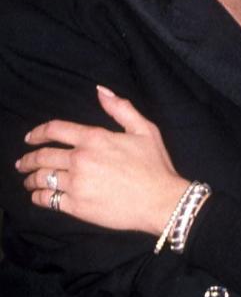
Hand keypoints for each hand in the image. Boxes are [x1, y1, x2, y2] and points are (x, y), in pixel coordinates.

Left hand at [15, 86, 186, 235]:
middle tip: (23, 163)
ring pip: (41, 178)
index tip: (30, 138)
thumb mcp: (145, 130)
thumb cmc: (155, 166)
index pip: (55, 130)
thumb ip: (121, 108)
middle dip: (28, 159)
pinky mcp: (76, 206)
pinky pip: (47, 200)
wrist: (161, 201)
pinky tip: (40, 196)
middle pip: (42, 156)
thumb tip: (100, 90)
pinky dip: (38, 197)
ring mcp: (76, 184)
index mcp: (95, 139)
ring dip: (31, 179)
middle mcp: (80, 160)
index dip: (37, 133)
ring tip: (29, 180)